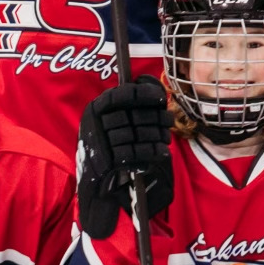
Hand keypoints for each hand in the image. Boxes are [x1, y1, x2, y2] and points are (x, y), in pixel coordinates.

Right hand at [80, 78, 174, 236]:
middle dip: (157, 117)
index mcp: (95, 109)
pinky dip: (151, 152)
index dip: (144, 93)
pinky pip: (135, 153)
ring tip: (166, 139)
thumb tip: (149, 81)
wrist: (96, 184)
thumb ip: (130, 103)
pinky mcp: (106, 162)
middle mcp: (94, 123)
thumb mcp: (114, 121)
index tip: (161, 97)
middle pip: (134, 115)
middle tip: (169, 120)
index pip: (121, 94)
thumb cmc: (110, 148)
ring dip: (156, 136)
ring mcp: (98, 143)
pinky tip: (162, 152)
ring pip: (136, 134)